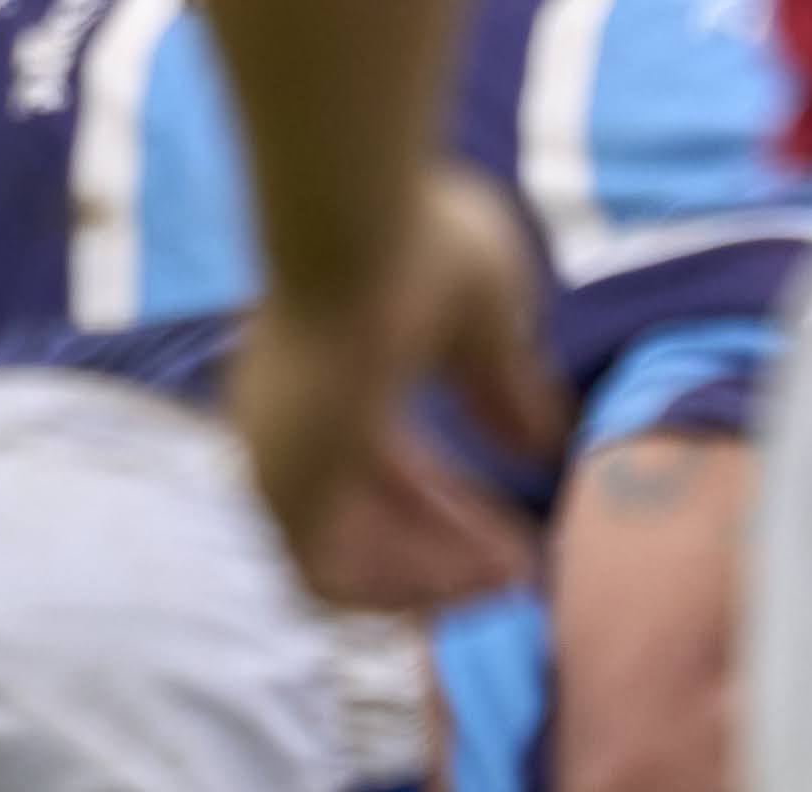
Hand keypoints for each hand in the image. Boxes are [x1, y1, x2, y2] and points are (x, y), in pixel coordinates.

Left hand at [234, 167, 560, 610]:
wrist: (358, 224)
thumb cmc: (419, 242)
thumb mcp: (484, 321)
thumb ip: (502, 387)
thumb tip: (534, 446)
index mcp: (322, 372)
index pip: (377, 465)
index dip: (446, 506)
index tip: (511, 530)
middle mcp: (288, 419)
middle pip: (363, 516)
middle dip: (447, 546)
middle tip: (520, 566)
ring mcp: (277, 451)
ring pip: (347, 553)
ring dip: (434, 574)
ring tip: (514, 573)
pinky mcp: (279, 484)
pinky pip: (331, 577)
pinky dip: (404, 587)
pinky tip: (477, 576)